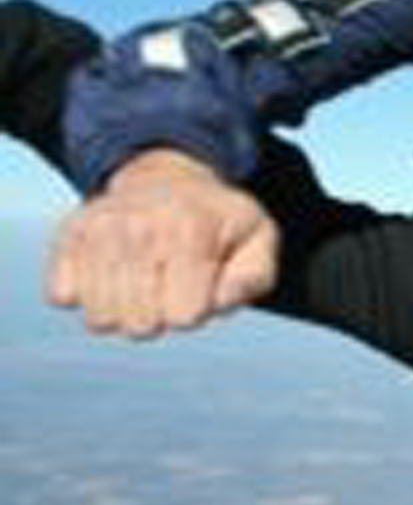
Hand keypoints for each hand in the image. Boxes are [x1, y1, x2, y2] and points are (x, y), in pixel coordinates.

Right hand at [46, 148, 279, 335]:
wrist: (166, 178)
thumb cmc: (217, 221)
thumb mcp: (258, 239)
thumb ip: (254, 277)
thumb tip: (223, 300)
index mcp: (192, 230)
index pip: (185, 317)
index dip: (197, 309)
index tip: (201, 283)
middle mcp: (140, 228)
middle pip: (140, 326)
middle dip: (161, 315)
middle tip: (170, 281)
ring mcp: (98, 230)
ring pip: (100, 320)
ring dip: (124, 310)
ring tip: (143, 276)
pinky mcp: (67, 236)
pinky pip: (63, 298)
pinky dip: (87, 294)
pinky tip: (112, 270)